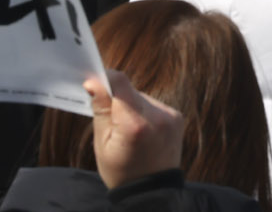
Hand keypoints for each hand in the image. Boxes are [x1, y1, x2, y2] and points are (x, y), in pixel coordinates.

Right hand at [84, 69, 184, 191]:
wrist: (152, 192)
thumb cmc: (121, 172)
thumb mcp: (102, 143)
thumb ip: (101, 109)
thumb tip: (94, 82)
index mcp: (134, 124)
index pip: (119, 81)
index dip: (104, 79)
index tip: (94, 86)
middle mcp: (157, 116)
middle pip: (129, 90)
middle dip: (117, 98)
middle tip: (110, 119)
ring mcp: (170, 116)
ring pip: (141, 96)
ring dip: (131, 105)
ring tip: (127, 130)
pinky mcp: (177, 117)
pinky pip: (153, 105)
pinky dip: (143, 112)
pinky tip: (142, 131)